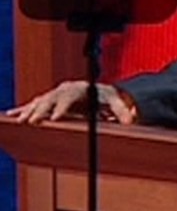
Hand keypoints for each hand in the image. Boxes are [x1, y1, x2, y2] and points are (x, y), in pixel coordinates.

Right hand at [5, 81, 135, 124]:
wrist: (95, 89)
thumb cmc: (105, 96)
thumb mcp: (115, 101)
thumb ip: (122, 110)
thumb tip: (131, 120)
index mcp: (78, 90)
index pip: (67, 99)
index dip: (61, 109)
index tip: (55, 118)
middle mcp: (63, 90)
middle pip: (49, 99)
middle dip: (41, 110)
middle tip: (33, 121)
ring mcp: (54, 94)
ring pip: (39, 102)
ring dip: (28, 111)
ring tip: (20, 121)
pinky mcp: (49, 100)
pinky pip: (34, 104)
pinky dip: (22, 109)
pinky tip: (11, 115)